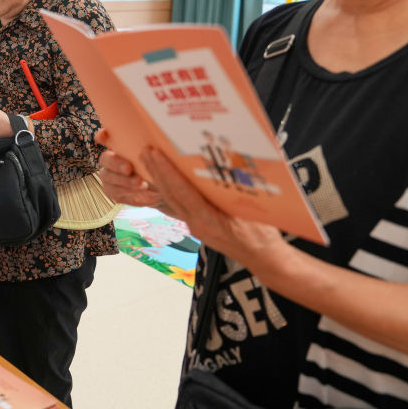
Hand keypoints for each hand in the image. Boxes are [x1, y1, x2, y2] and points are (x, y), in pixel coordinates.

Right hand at [95, 129, 167, 207]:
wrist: (164, 188)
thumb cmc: (159, 165)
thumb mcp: (158, 154)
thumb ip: (150, 147)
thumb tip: (152, 144)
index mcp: (118, 145)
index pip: (104, 137)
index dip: (101, 136)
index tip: (104, 136)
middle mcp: (110, 160)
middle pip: (105, 159)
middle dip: (117, 164)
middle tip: (129, 168)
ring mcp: (109, 177)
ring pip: (109, 178)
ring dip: (125, 182)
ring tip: (142, 185)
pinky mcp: (114, 192)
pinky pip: (117, 195)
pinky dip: (130, 195)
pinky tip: (143, 195)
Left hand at [138, 145, 290, 270]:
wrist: (262, 257)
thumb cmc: (261, 235)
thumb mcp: (252, 210)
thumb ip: (235, 191)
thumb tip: (226, 165)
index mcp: (207, 220)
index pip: (181, 191)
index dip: (167, 171)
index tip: (155, 153)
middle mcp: (196, 224)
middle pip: (170, 194)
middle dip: (156, 171)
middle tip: (144, 150)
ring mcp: (194, 226)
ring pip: (171, 200)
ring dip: (158, 179)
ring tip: (148, 160)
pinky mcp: (196, 225)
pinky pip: (178, 205)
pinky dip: (169, 189)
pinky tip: (163, 179)